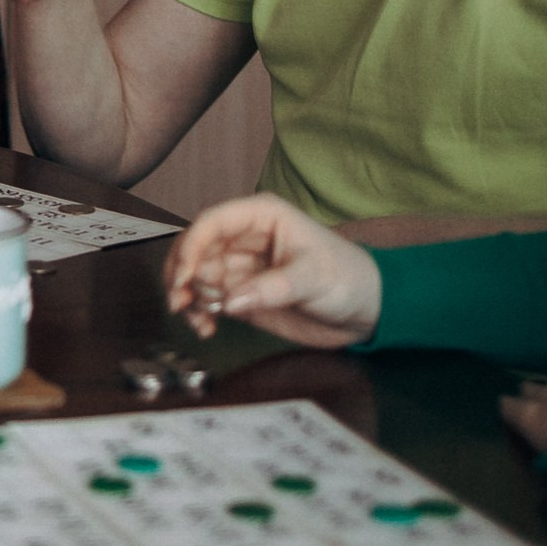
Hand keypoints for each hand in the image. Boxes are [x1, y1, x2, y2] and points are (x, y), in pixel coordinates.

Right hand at [163, 194, 382, 347]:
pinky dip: (199, 314)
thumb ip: (271, 288)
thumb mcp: (312, 278)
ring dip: (187, 298)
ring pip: (196, 277)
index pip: (212, 222)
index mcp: (261, 217)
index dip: (191, 246)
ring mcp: (240, 267)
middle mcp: (243, 239)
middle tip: (180, 303)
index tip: (185, 278)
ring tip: (198, 322)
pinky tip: (207, 329)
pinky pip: (207, 300)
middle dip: (182, 275)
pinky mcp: (241, 294)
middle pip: (195, 249)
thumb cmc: (346, 278)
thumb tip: (230, 301)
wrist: (366, 311)